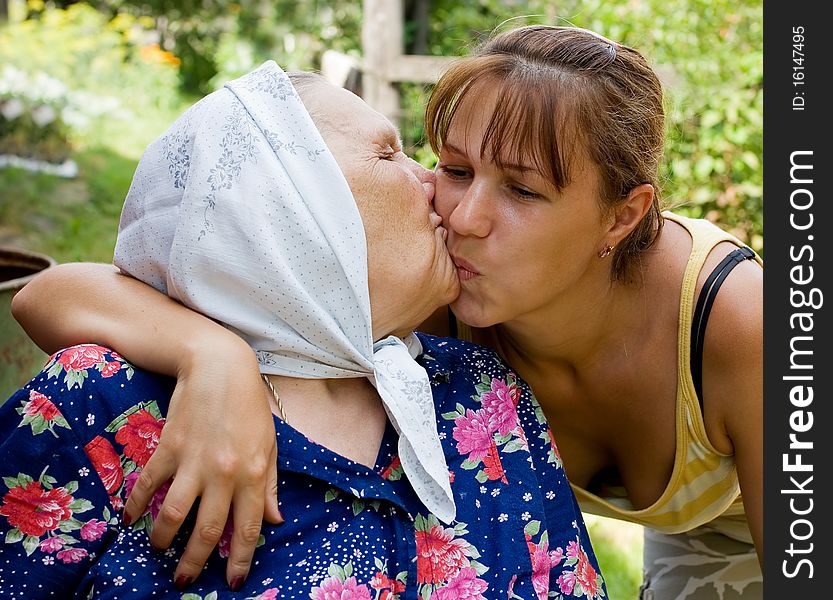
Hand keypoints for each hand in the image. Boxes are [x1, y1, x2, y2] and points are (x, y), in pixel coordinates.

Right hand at [123, 338, 281, 589]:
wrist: (220, 366)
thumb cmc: (249, 405)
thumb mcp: (270, 444)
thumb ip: (271, 485)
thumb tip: (275, 520)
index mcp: (255, 473)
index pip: (248, 527)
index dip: (240, 559)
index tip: (233, 581)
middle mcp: (225, 473)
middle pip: (208, 529)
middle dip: (196, 561)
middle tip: (184, 579)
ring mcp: (194, 461)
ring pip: (175, 515)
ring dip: (164, 539)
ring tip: (159, 550)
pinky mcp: (168, 448)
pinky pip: (148, 485)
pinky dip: (136, 506)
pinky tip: (129, 520)